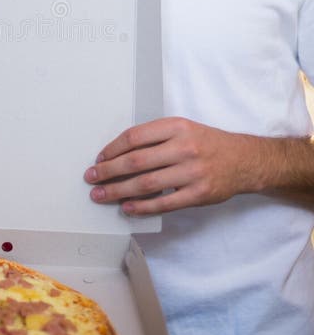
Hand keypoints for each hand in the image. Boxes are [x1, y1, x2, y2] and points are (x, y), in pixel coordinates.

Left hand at [83, 117, 304, 214]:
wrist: (244, 160)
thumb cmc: (206, 143)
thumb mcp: (183, 129)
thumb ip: (155, 138)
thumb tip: (118, 154)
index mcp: (176, 126)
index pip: (135, 137)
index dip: (112, 149)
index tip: (99, 159)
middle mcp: (183, 147)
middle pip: (135, 162)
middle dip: (108, 171)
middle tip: (91, 178)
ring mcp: (192, 172)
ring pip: (146, 184)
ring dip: (118, 191)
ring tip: (101, 195)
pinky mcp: (199, 194)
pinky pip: (163, 203)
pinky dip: (142, 207)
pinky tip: (127, 208)